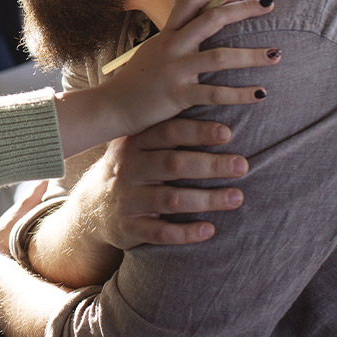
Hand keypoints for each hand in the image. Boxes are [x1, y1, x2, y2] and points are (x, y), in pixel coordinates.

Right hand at [29, 118, 247, 288]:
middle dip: (210, 165)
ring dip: (207, 199)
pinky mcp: (129, 227)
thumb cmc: (133, 169)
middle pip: (173, 164)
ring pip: (170, 199)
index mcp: (135, 143)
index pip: (167, 132)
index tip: (227, 133)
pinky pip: (159, 233)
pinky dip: (185, 233)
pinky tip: (209, 230)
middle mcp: (129, 168)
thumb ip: (167, 131)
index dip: (197, 131)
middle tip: (242, 165)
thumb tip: (216, 103)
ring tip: (237, 197)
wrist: (93, 206)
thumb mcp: (140, 146)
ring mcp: (127, 199)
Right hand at [99, 0, 279, 138]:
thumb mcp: (152, 51)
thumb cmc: (136, 81)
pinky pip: (215, 94)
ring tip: (276, 54)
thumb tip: (197, 27)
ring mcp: (175, 70)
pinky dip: (241, 94)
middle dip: (244, 9)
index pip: (190, 1)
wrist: (112, 107)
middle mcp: (172, 47)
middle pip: (212, 19)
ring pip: (220, 57)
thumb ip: (174, 39)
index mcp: (166, 34)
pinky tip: (261, 93)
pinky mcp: (178, 95)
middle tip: (270, 4)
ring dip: (252, 55)